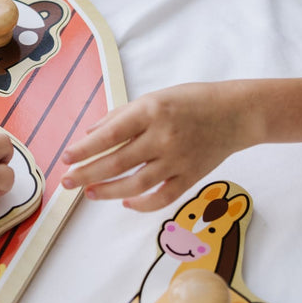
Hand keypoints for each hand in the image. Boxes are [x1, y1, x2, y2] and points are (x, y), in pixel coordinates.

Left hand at [61, 82, 254, 211]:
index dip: (85, 149)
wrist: (236, 113)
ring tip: (89, 193)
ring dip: (108, 191)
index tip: (66, 158)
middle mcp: (163, 137)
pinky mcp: (191, 177)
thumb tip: (90, 134)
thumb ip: (120, 116)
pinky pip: (162, 197)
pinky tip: (124, 202)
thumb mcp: (151, 98)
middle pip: (118, 162)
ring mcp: (178, 160)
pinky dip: (141, 204)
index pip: (110, 134)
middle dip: (87, 174)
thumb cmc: (189, 101)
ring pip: (136, 184)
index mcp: (150, 112)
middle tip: (66, 181)